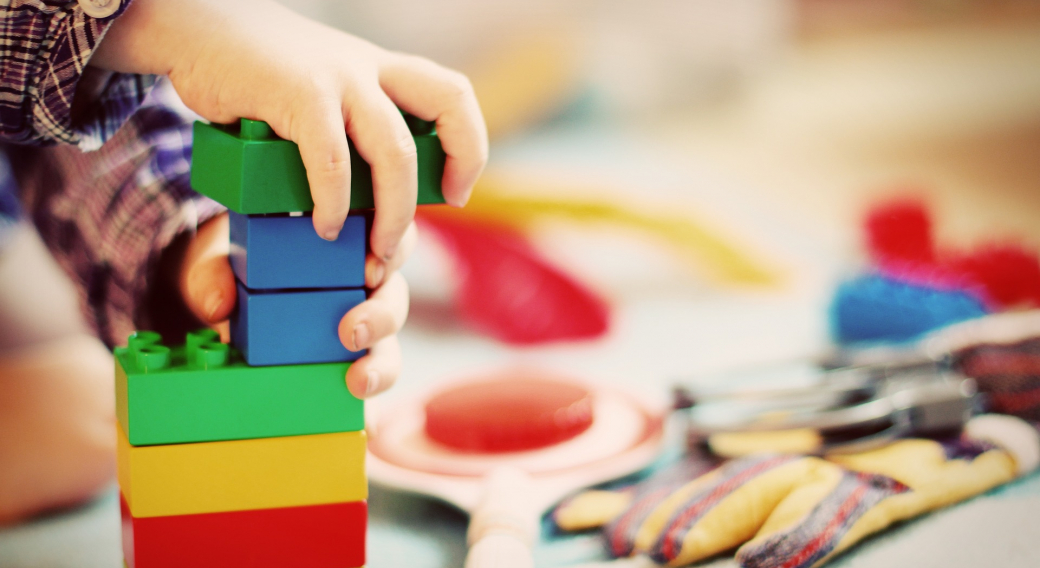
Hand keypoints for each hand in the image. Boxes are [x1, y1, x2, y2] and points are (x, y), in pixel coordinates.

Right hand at [93, 0, 486, 265]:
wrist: (196, 31)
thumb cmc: (257, 77)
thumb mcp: (321, 92)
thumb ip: (349, 128)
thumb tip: (366, 198)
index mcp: (380, 70)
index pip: (453, 95)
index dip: (469, 144)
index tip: (456, 191)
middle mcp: (369, 68)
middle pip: (449, 104)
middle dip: (456, 168)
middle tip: (428, 219)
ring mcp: (338, 78)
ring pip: (395, 151)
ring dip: (393, 211)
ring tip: (374, 249)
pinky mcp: (298, 93)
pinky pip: (332, 161)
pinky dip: (332, 202)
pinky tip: (323, 225)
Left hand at [177, 213, 414, 397]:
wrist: (223, 300)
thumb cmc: (235, 267)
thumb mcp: (219, 260)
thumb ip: (212, 274)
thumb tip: (218, 305)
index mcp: (345, 244)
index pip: (387, 239)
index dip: (393, 251)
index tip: (370, 270)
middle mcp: (361, 286)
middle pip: (394, 296)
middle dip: (383, 316)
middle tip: (353, 332)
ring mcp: (358, 328)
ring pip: (389, 344)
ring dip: (382, 364)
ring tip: (358, 381)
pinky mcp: (347, 366)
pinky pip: (366, 380)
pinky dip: (367, 395)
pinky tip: (358, 412)